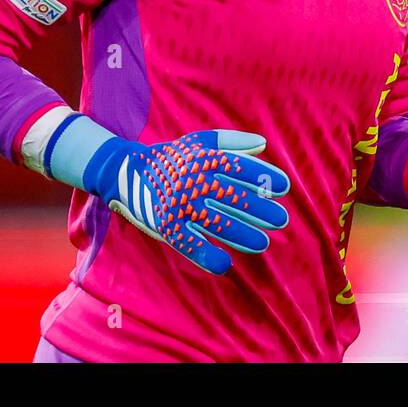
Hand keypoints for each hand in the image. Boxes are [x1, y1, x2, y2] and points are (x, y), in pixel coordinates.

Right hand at [87, 128, 290, 274]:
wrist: (125, 171)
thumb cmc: (170, 157)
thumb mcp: (197, 142)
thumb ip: (231, 142)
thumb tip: (263, 145)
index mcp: (203, 159)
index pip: (239, 167)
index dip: (262, 178)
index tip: (283, 188)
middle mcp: (192, 181)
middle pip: (233, 197)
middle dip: (260, 210)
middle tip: (282, 220)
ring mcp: (179, 204)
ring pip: (216, 222)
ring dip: (242, 235)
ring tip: (263, 243)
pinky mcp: (166, 225)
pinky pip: (189, 243)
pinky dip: (206, 255)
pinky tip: (225, 263)